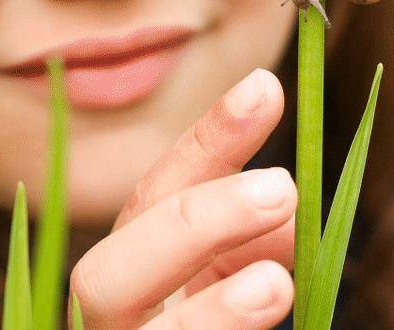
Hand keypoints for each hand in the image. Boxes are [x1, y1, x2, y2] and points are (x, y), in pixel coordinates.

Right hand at [69, 68, 294, 328]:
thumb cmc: (215, 325)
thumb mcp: (234, 281)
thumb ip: (254, 242)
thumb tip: (286, 212)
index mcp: (128, 272)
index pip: (152, 198)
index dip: (206, 142)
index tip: (264, 87)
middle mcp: (109, 319)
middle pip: (108, 272)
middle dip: (191, 226)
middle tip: (281, 189)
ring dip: (212, 311)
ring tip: (276, 285)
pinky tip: (274, 321)